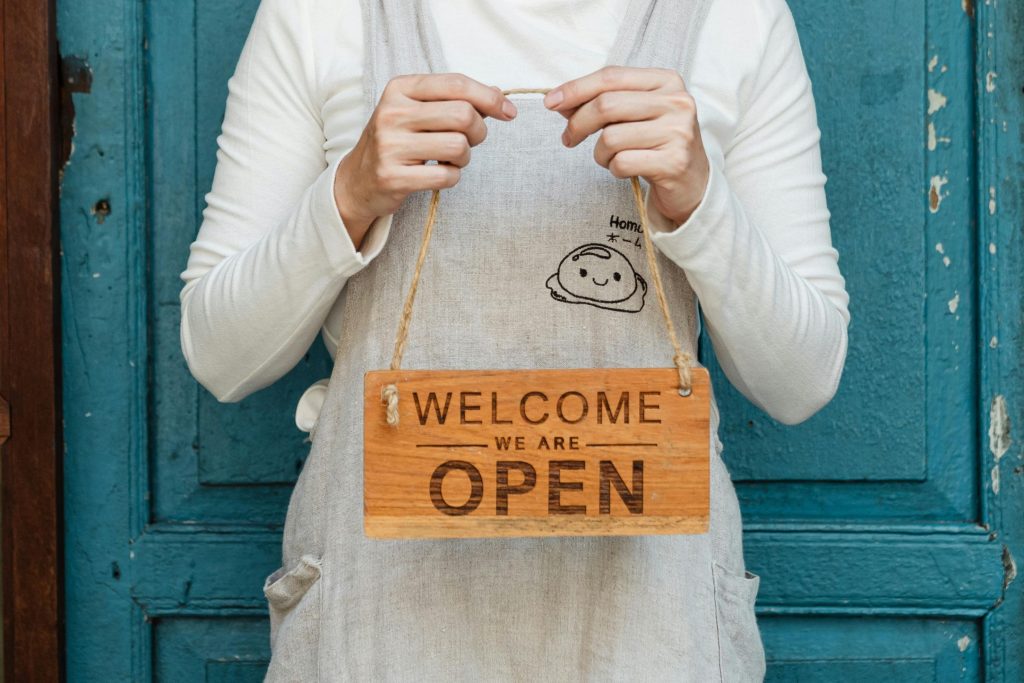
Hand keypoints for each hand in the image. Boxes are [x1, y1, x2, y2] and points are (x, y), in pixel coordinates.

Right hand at [334, 74, 517, 248]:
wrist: (358, 180)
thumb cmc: (398, 141)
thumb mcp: (418, 111)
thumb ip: (455, 99)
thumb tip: (498, 95)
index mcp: (400, 89)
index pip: (457, 84)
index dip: (490, 98)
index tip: (508, 111)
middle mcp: (392, 113)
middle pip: (463, 115)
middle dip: (478, 131)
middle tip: (471, 140)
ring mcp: (390, 146)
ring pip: (458, 146)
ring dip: (464, 157)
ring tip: (450, 159)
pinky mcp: (393, 177)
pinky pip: (447, 176)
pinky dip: (452, 177)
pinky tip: (438, 174)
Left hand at [544, 66, 708, 225]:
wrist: (692, 183)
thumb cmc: (656, 143)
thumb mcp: (634, 114)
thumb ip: (602, 102)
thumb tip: (559, 101)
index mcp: (666, 80)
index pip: (611, 77)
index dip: (576, 89)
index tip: (550, 103)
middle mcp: (677, 102)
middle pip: (607, 105)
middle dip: (578, 124)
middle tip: (568, 139)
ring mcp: (678, 132)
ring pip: (611, 138)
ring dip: (599, 153)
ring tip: (609, 158)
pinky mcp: (674, 162)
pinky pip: (622, 163)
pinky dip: (614, 169)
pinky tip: (625, 169)